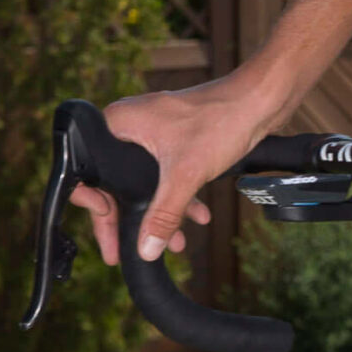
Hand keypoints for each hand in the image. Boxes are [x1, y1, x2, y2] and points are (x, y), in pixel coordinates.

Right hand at [73, 78, 270, 264]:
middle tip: (128, 250)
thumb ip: (163, 214)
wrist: (261, 101)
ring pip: (145, 181)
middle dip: (132, 218)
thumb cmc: (221, 119)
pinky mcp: (176, 138)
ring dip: (161, 211)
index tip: (108, 234)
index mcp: (118, 124)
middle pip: (116, 182)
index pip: (90, 174)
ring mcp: (153, 131)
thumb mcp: (186, 174)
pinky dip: (178, 195)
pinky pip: (166, 173)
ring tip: (173, 242)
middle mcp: (130, 125)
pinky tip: (196, 217)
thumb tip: (146, 249)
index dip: (97, 208)